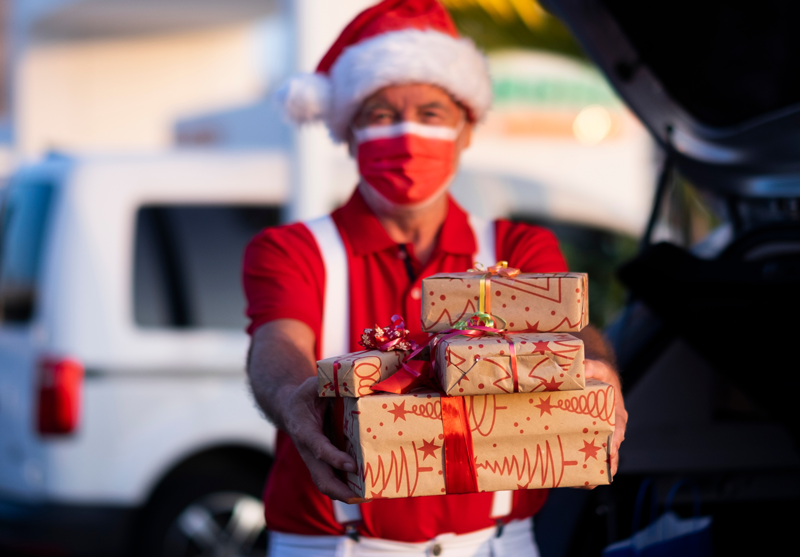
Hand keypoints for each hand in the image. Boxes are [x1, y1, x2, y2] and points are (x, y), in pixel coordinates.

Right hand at [282, 377, 366, 502]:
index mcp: (304, 430)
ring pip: (325, 483)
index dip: (335, 459)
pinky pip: (332, 479)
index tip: (352, 466)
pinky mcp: (321, 462)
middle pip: (321, 478)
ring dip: (345, 493)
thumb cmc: (306, 395)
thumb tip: (354, 382)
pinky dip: (346, 486)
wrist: (288, 408)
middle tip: (364, 494)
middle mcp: (308, 450)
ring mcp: (314, 459)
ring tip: (370, 494)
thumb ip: (330, 385)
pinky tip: (366, 487)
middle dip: (341, 490)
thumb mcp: (315, 385)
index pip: (319, 449)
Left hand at [584, 359, 627, 479]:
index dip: (614, 445)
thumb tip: (582, 368)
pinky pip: (588, 453)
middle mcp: (612, 429)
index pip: (618, 433)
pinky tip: (569, 475)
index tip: (609, 455)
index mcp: (617, 415)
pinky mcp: (590, 438)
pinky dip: (582, 464)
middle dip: (602, 465)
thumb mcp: (598, 369)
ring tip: (579, 483)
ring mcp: (602, 436)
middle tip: (591, 478)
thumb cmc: (600, 375)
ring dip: (592, 469)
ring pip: (600, 456)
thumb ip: (591, 368)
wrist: (596, 377)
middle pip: (610, 451)